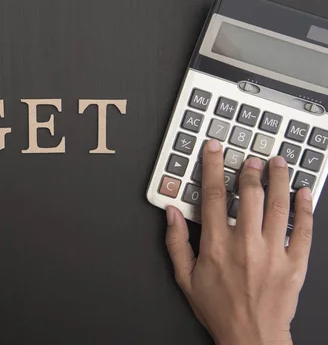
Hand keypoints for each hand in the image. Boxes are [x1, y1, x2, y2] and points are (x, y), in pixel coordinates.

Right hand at [165, 139, 312, 344]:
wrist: (251, 337)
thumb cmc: (219, 309)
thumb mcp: (185, 278)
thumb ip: (176, 243)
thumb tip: (171, 214)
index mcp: (216, 245)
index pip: (212, 196)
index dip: (212, 168)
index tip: (214, 150)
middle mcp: (245, 244)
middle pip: (249, 195)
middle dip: (250, 171)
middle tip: (251, 158)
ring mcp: (273, 253)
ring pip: (278, 206)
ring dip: (278, 179)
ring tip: (278, 163)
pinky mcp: (294, 263)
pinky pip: (303, 229)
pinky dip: (304, 208)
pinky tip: (303, 192)